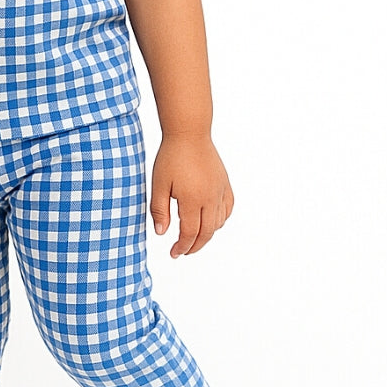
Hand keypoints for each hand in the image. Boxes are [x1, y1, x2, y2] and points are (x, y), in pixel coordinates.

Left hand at [150, 134, 233, 258]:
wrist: (189, 133)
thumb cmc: (171, 157)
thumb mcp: (159, 184)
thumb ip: (159, 210)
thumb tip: (162, 233)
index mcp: (193, 200)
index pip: (190, 233)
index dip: (182, 247)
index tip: (173, 253)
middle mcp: (210, 198)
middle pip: (207, 232)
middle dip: (194, 246)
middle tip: (182, 251)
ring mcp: (220, 191)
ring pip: (219, 223)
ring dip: (207, 234)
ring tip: (193, 237)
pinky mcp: (225, 184)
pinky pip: (227, 209)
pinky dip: (220, 220)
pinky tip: (211, 221)